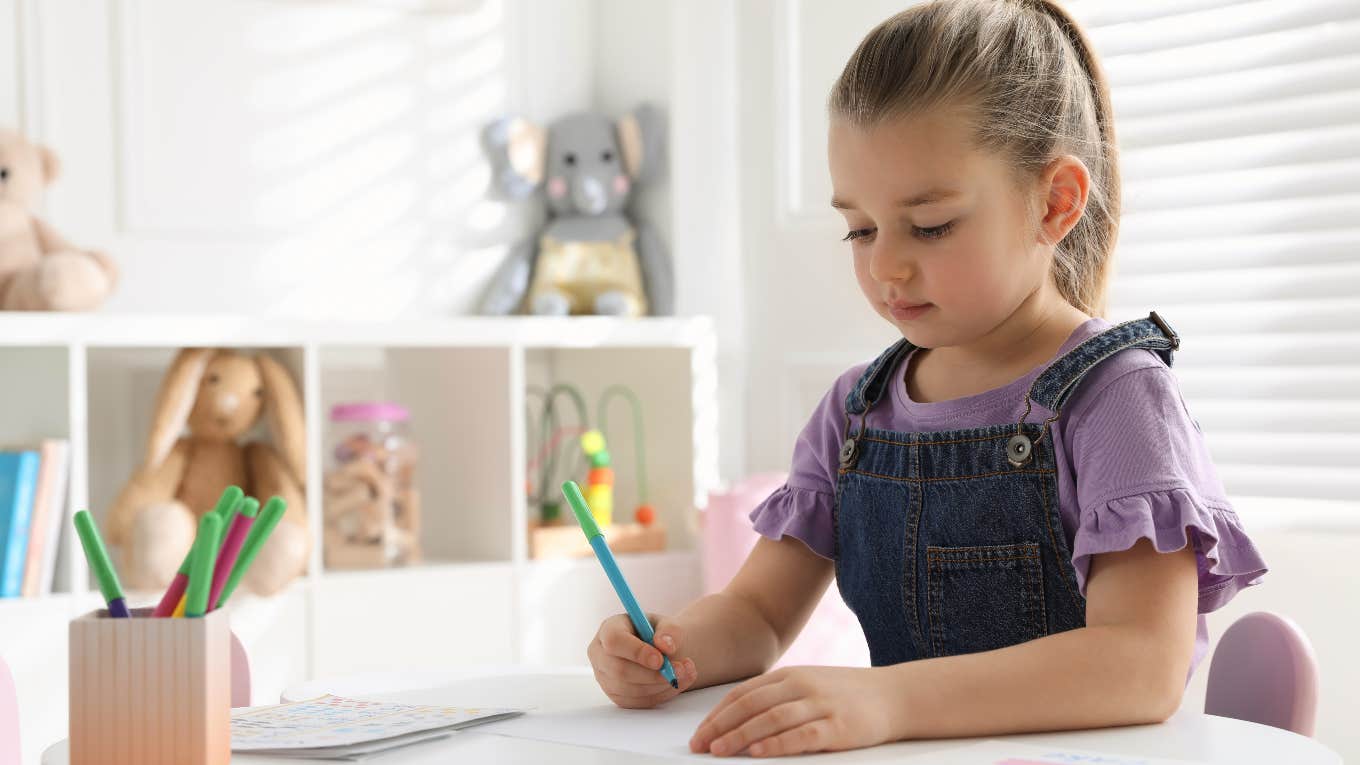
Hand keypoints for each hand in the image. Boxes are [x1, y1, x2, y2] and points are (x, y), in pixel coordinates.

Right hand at [587, 612, 698, 708]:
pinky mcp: (617, 696)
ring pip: (630, 689)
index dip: (636, 652)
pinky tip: (676, 683)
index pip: (614, 641)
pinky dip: (661, 694)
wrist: (661, 651)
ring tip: (684, 673)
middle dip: (653, 674)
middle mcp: (600, 655)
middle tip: (679, 670)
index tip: (660, 659)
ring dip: (661, 685)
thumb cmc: (658, 634)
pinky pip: (638, 702)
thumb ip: (670, 631)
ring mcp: (606, 678)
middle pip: (619, 670)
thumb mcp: (667, 624)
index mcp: (609, 629)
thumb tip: (666, 645)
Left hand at [689, 666, 899, 756]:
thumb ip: (778, 696)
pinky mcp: (838, 726)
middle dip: (720, 727)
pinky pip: (802, 735)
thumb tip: (737, 718)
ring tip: (719, 751)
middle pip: (750, 706)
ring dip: (740, 735)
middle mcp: (801, 686)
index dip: (717, 715)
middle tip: (699, 746)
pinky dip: (777, 744)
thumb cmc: (846, 695)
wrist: (896, 695)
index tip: (698, 734)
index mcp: (790, 675)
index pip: (743, 694)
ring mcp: (820, 704)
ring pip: (771, 719)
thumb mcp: (809, 685)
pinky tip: (758, 753)